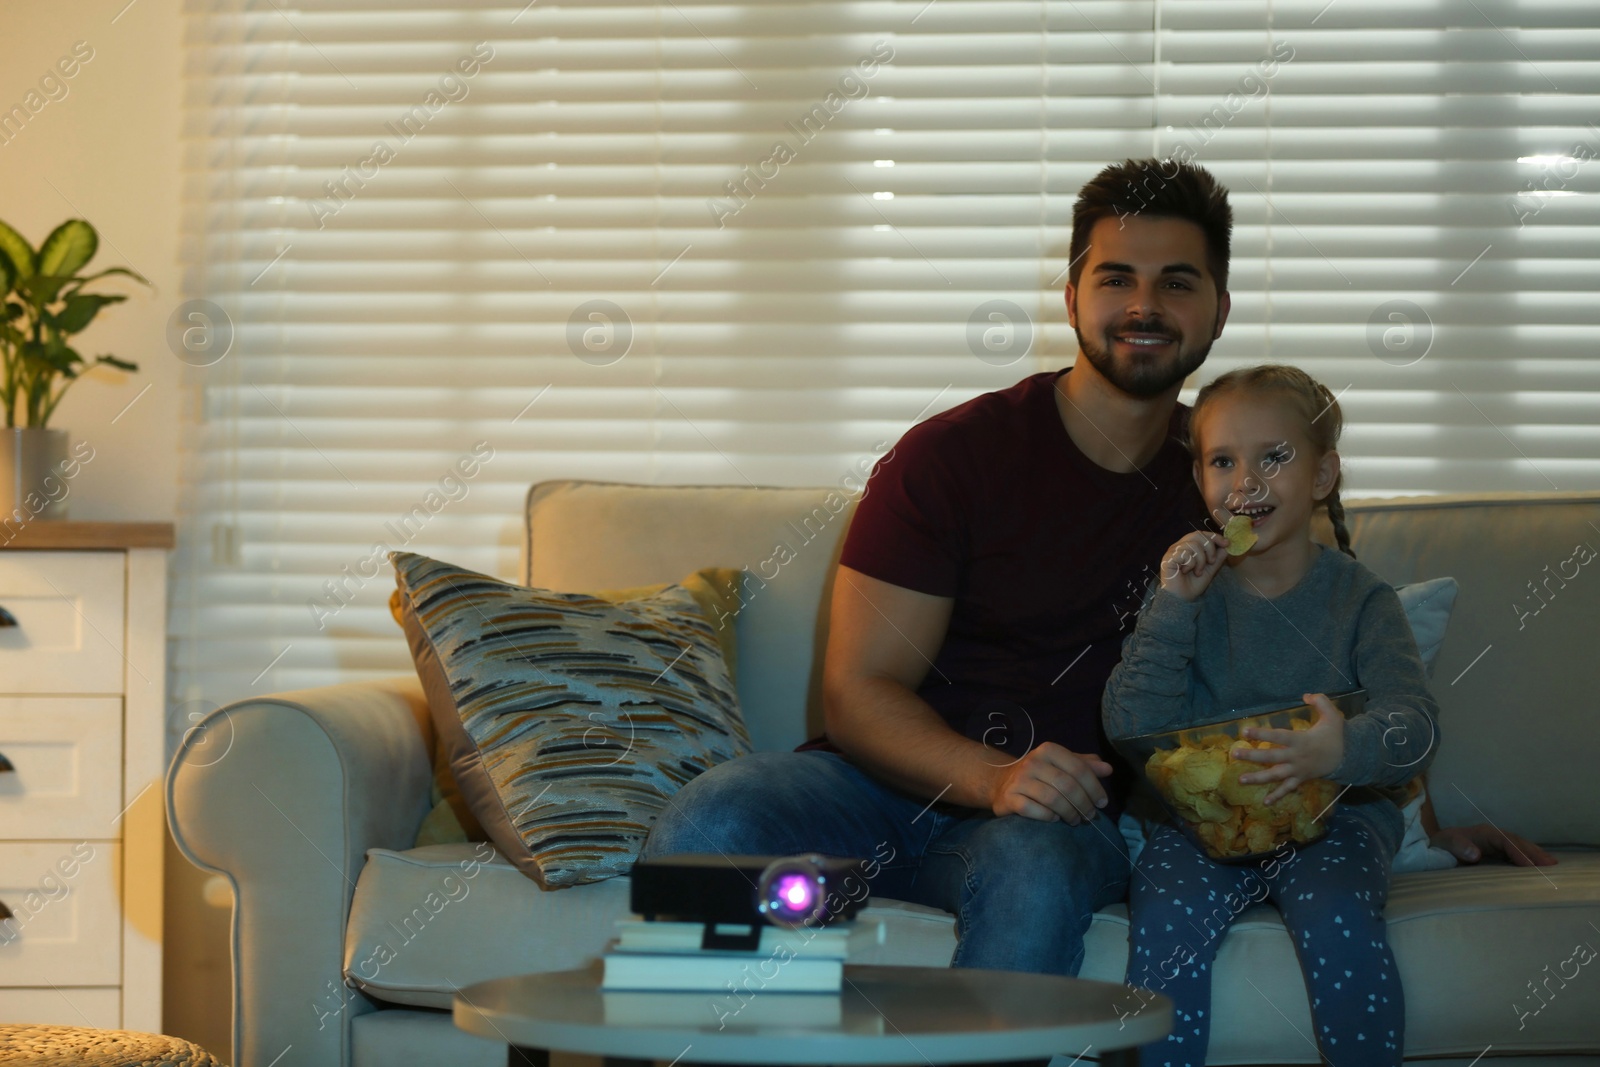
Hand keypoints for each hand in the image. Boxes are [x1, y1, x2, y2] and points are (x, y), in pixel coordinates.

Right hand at [989, 742, 1112, 823]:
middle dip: (1083, 804)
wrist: (1002, 783)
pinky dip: (1048, 817)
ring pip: (1052, 799)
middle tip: (1090, 817)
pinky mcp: (1009, 798)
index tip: (1102, 803)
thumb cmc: (1040, 774)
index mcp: (1048, 750)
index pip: (1079, 769)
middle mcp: (1032, 762)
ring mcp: (1019, 780)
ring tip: (1075, 820)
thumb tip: (1108, 769)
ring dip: (1069, 813)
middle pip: (1067, 785)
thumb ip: (1084, 765)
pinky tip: (1054, 819)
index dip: (1094, 787)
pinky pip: (1033, 810)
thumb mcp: (1062, 765)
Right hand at [1159, 531, 1230, 601]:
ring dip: (1200, 560)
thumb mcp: (1210, 570)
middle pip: (1197, 535)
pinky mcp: (1168, 558)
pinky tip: (1185, 571)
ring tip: (1197, 572)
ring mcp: (1172, 552)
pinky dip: (1191, 564)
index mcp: (1187, 547)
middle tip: (1211, 562)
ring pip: (1193, 545)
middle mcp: (1179, 547)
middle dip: (1210, 548)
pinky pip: (1185, 554)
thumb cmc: (1192, 585)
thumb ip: (1217, 558)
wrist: (1181, 599)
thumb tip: (1227, 546)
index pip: (1201, 534)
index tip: (1227, 543)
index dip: (1214, 536)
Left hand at [1231, 692, 1345, 805]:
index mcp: (1301, 740)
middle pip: (1272, 757)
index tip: (1245, 730)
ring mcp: (1297, 770)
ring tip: (1241, 780)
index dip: (1262, 733)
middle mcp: (1296, 757)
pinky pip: (1288, 789)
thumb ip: (1321, 701)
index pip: (1278, 736)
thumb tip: (1306, 695)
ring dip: (1258, 778)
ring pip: (1275, 775)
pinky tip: (1265, 802)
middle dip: (1252, 756)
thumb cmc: (1335, 735)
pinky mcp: (1300, 779)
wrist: (1347, 757)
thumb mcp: (1332, 715)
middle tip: (1235, 754)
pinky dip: (1277, 796)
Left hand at [1430, 823, 1558, 866]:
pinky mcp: (1495, 852)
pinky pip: (1515, 854)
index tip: (1530, 865)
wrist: (1434, 846)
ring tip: (1552, 866)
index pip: (1505, 841)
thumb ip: (1458, 847)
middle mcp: (1492, 836)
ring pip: (1519, 847)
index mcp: (1483, 833)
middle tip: (1552, 865)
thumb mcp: (1444, 844)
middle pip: (1517, 842)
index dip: (1518, 852)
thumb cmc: (1440, 846)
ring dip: (1535, 855)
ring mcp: (1495, 843)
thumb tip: (1475, 854)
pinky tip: (1538, 868)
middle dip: (1534, 852)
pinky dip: (1528, 859)